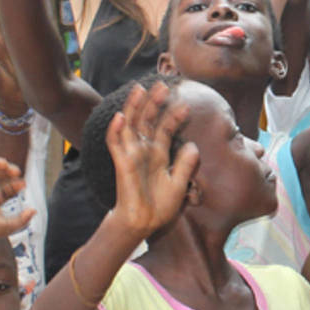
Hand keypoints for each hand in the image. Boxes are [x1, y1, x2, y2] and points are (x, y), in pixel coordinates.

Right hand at [105, 81, 198, 236]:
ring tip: (139, 89)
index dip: (174, 116)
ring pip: (130, 125)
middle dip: (154, 102)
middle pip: (147, 120)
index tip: (186, 105)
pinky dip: (116, 130)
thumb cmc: (160, 206)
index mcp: (158, 153)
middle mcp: (144, 149)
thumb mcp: (180, 183)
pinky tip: (120, 116)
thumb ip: (186, 164)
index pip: (165, 128)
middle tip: (163, 85)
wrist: (144, 223)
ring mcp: (132, 154)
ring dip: (134, 107)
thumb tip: (193, 144)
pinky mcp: (122, 163)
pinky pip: (116, 144)